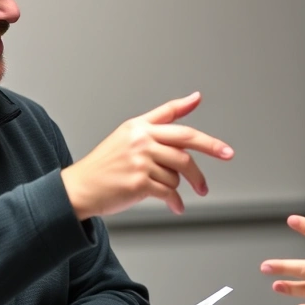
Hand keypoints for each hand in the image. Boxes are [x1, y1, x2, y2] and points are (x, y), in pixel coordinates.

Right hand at [62, 92, 234, 218]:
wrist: (79, 188)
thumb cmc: (106, 163)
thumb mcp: (130, 133)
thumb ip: (163, 118)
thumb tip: (195, 99)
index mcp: (139, 127)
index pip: (178, 124)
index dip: (205, 136)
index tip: (225, 148)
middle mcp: (140, 141)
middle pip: (185, 148)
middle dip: (208, 157)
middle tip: (220, 165)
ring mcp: (139, 161)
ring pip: (176, 174)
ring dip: (179, 186)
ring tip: (175, 192)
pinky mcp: (138, 183)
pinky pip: (168, 192)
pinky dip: (175, 202)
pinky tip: (175, 206)